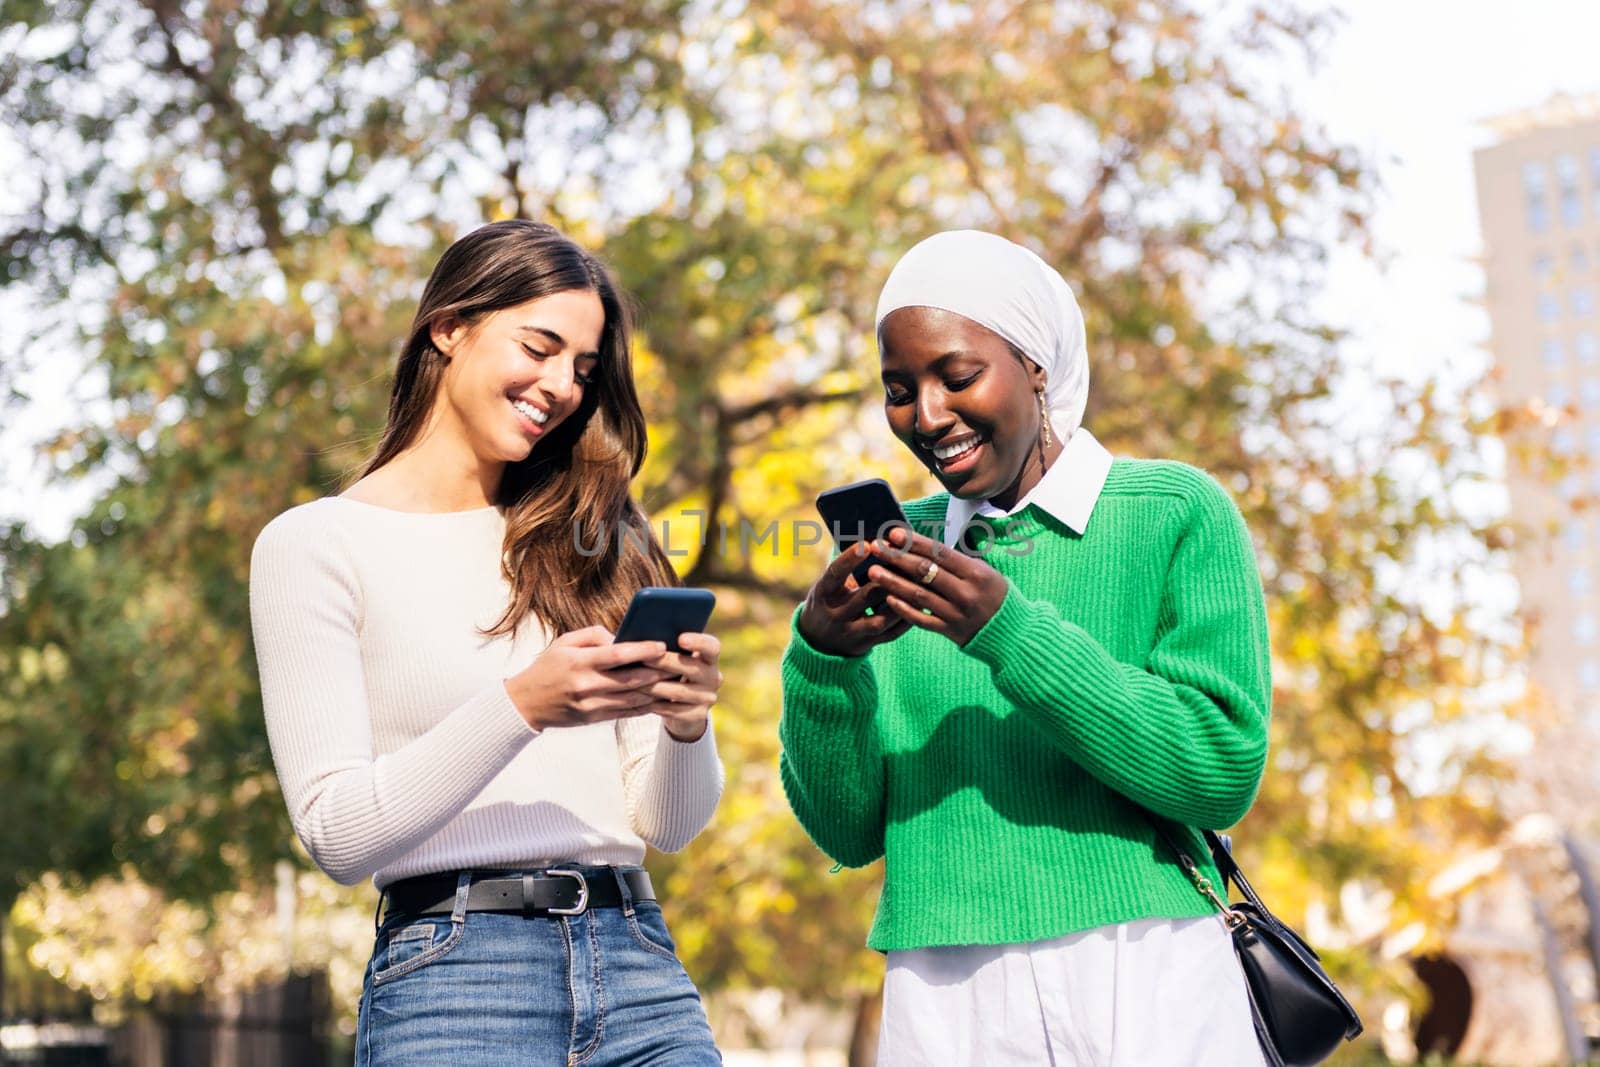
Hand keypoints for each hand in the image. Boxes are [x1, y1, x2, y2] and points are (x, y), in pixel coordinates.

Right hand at [505, 626, 673, 730]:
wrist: (526, 703)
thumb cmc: (548, 667)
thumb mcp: (564, 642)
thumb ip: (593, 635)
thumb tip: (621, 637)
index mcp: (578, 662)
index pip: (616, 655)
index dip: (642, 650)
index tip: (662, 645)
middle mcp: (586, 685)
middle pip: (630, 680)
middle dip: (657, 672)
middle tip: (677, 664)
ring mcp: (590, 705)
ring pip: (631, 700)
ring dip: (655, 691)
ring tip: (674, 681)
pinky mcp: (593, 719)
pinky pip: (625, 713)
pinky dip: (644, 706)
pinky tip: (658, 698)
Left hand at [638, 631, 722, 742]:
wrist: (684, 706)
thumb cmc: (674, 672)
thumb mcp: (676, 659)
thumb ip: (668, 649)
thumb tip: (643, 639)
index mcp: (710, 658)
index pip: (712, 647)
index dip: (699, 642)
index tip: (680, 638)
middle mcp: (714, 677)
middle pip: (692, 669)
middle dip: (665, 663)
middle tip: (643, 657)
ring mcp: (707, 698)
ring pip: (679, 692)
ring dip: (654, 686)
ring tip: (633, 680)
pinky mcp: (698, 715)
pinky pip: (673, 710)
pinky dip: (654, 704)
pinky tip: (638, 699)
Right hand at [796, 542, 913, 656]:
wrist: (817, 640)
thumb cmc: (830, 600)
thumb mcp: (829, 584)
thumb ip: (847, 569)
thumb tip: (877, 543)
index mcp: (823, 594)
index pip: (835, 574)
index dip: (850, 560)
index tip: (868, 544)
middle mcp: (834, 615)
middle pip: (864, 597)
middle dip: (887, 579)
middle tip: (907, 561)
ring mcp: (850, 633)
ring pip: (880, 619)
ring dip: (901, 601)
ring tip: (917, 584)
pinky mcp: (865, 645)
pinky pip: (890, 634)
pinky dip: (906, 620)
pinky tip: (919, 606)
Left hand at [863, 527, 1007, 646]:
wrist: (1012, 632)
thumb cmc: (994, 594)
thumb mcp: (985, 571)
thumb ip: (957, 561)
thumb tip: (922, 545)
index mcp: (976, 573)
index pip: (940, 553)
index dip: (915, 542)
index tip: (892, 533)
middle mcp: (966, 592)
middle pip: (925, 571)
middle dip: (897, 557)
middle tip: (875, 548)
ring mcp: (957, 614)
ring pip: (919, 595)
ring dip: (894, 582)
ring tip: (873, 572)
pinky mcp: (950, 631)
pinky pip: (922, 620)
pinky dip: (905, 609)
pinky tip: (888, 599)